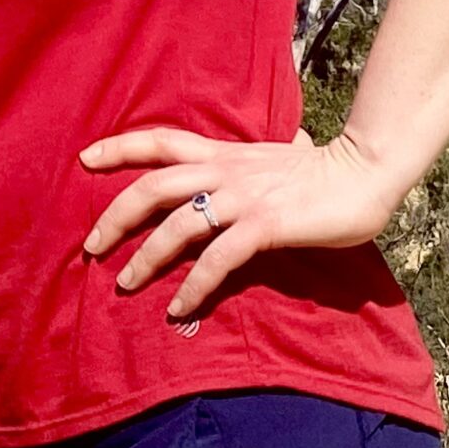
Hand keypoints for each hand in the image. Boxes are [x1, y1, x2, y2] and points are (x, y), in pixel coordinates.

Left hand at [75, 125, 404, 319]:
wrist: (363, 172)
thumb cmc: (322, 169)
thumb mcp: (271, 158)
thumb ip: (249, 162)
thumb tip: (252, 158)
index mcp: (222, 153)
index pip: (160, 140)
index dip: (119, 146)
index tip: (84, 158)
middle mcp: (224, 170)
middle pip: (153, 185)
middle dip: (116, 214)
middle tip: (91, 245)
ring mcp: (243, 197)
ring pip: (178, 223)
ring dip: (146, 255)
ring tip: (125, 281)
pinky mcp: (265, 225)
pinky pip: (218, 258)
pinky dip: (194, 284)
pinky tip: (180, 307)